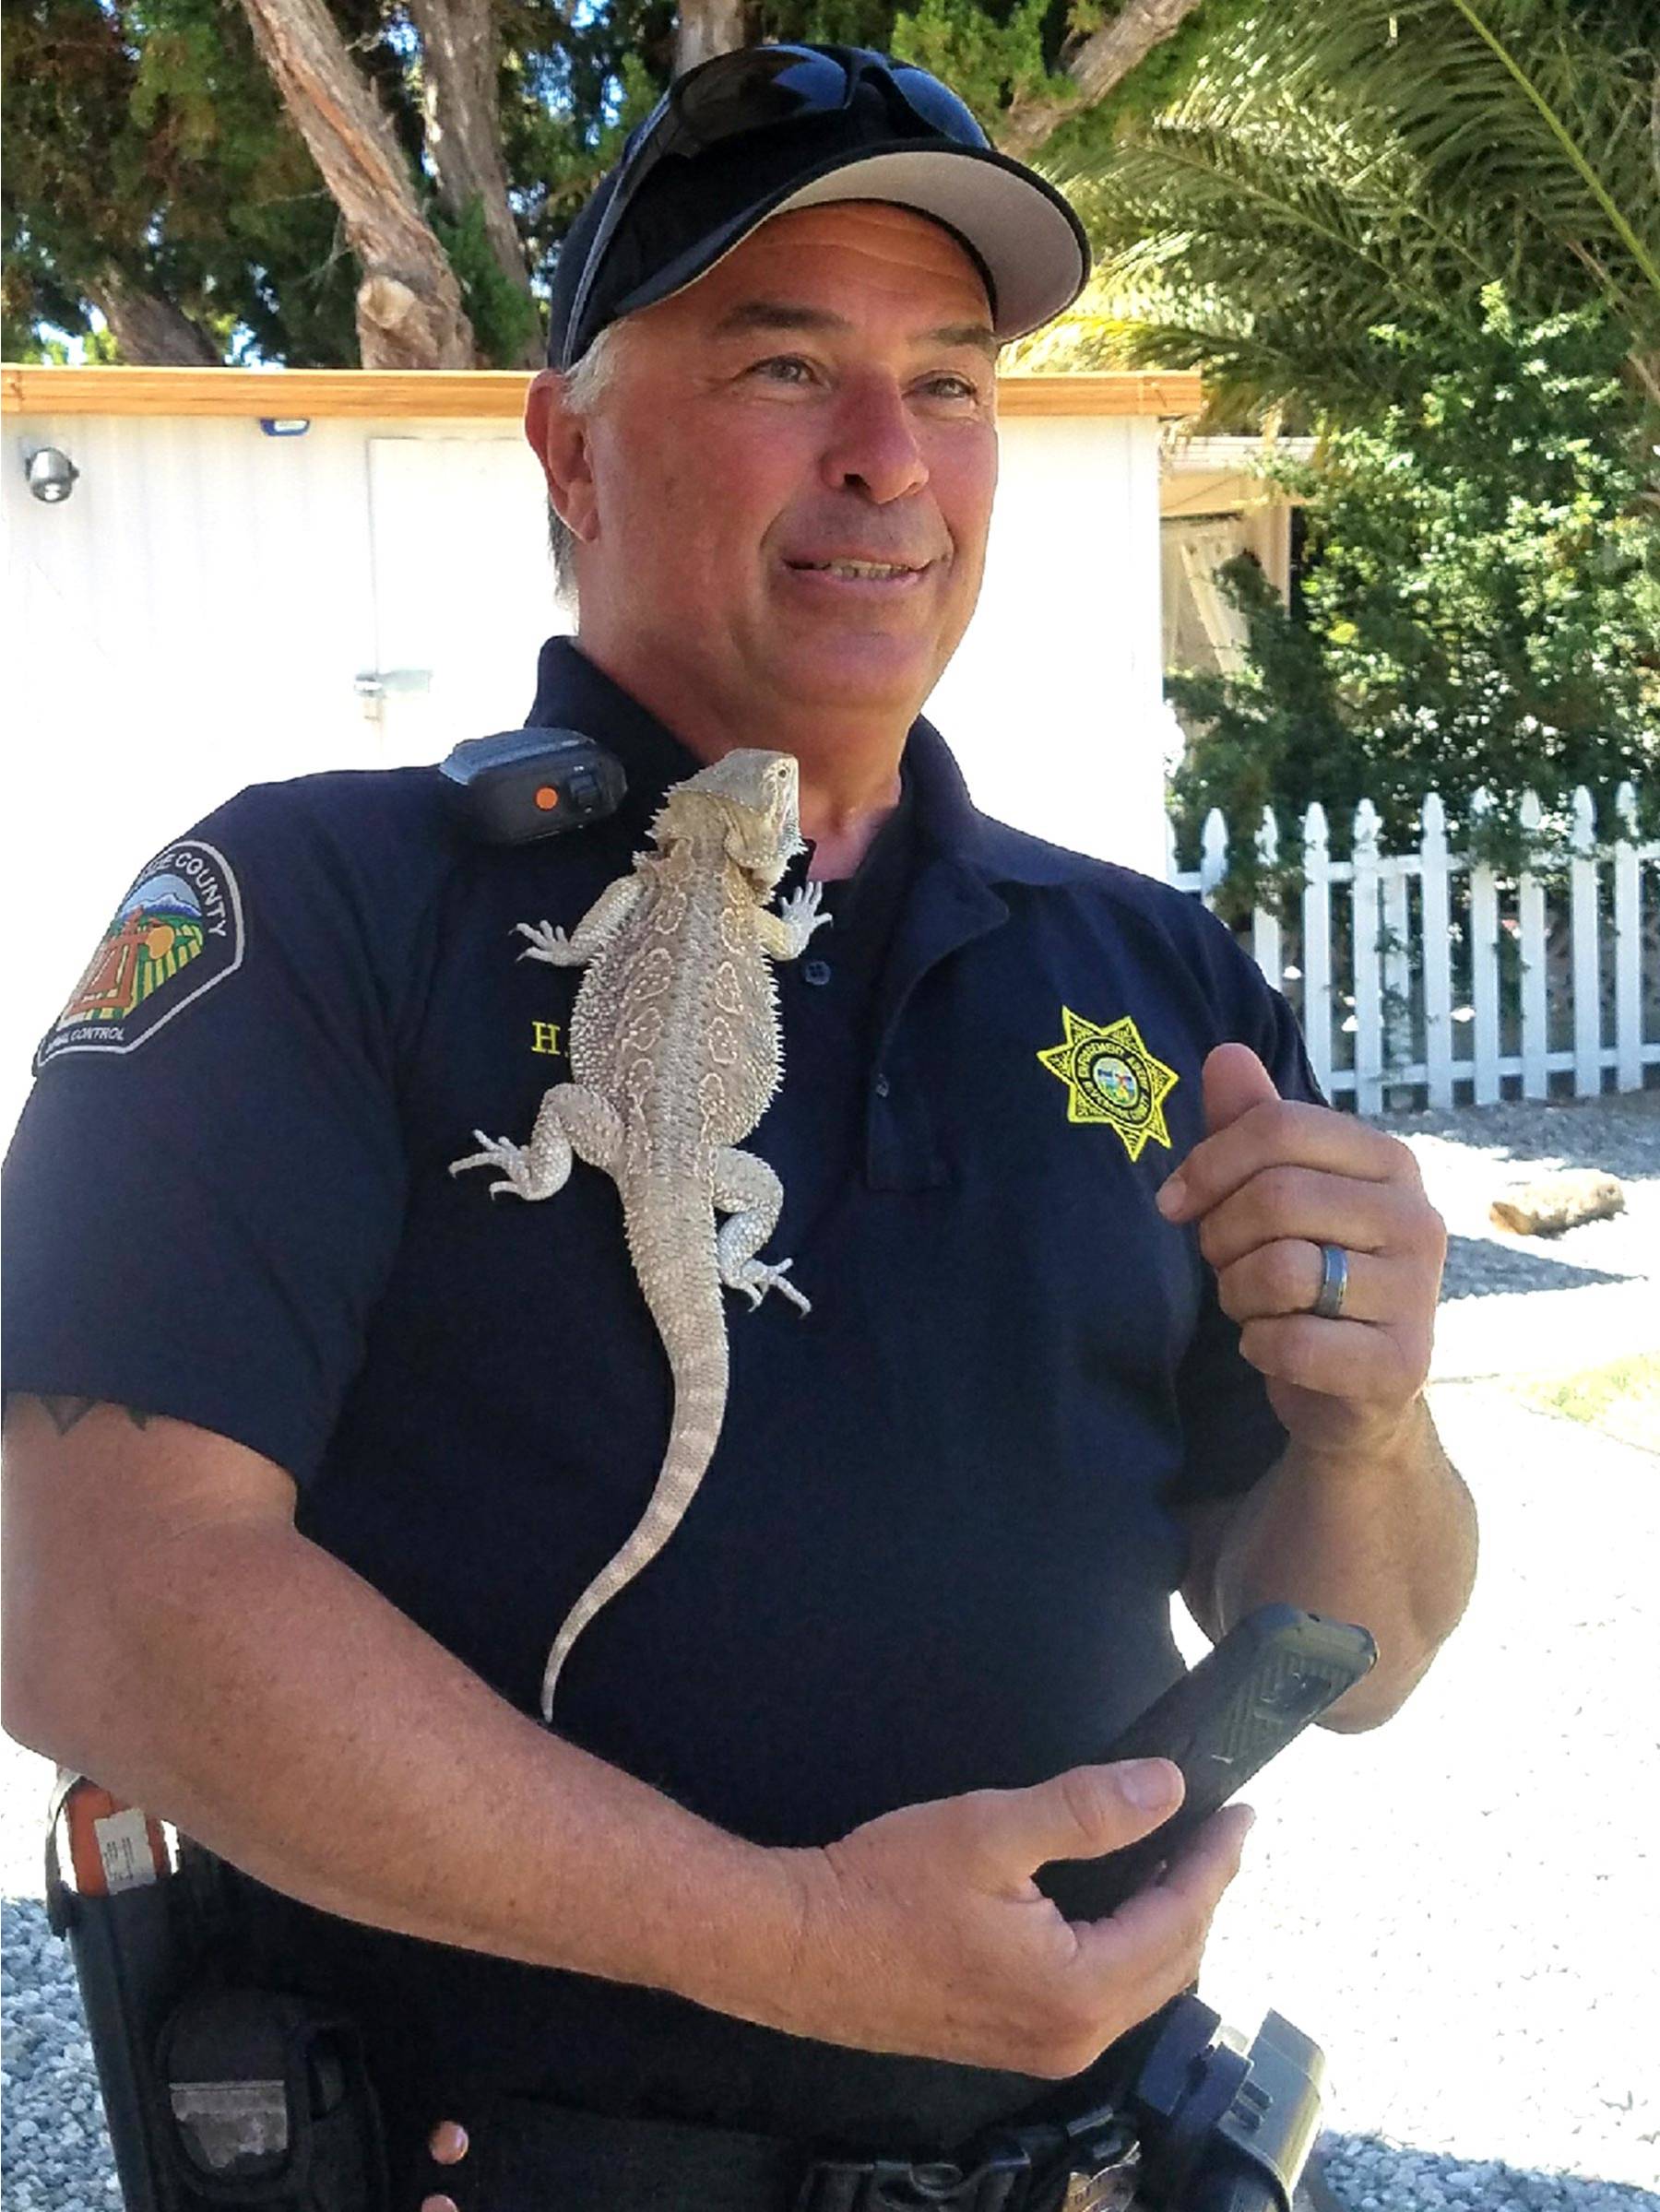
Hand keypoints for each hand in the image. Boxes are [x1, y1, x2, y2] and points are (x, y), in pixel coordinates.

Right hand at [770, 1761, 1251, 2076]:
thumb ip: (1085, 1810)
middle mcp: (1071, 2037)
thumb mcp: (989, 1830)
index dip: (1215, 1861)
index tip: (1241, 1814)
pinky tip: (1116, 1903)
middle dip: (1201, 1892)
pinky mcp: (1013, 2039)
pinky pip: (1100, 1994)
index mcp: (1076, 1991)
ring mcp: (1042, 2047)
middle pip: (1171, 1962)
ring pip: (1138, 1983)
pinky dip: (1125, 1945)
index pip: (1179, 1921)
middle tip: (1218, 1830)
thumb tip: (1166, 1789)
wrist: (797, 1948)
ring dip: (1165, 1920)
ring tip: (1178, 1857)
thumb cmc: (881, 1887)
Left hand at [1156, 1045, 1445, 1455]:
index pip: (1279, 1127)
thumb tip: (1224, 1053)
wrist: (1353, 1392)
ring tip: (1255, 1306)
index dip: (1207, 1163)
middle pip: (1276, 1196)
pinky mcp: (1402, 1365)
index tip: (1174, 1203)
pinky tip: (1274, 1348)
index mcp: (1389, 1161)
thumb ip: (1250, 1125)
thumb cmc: (1306, 1274)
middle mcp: (1418, 1217)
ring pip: (1281, 1271)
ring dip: (1239, 1295)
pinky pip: (1294, 1345)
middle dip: (1221, 1236)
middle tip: (1224, 1264)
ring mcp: (1419, 1293)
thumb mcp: (1273, 1192)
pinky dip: (1260, 1348)